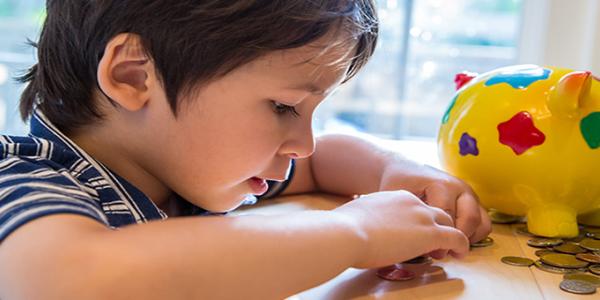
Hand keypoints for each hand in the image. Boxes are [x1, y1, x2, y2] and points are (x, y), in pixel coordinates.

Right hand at [334, 190, 469, 268]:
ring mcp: (423, 217)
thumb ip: (366, 218)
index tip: (416, 233)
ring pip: (450, 223)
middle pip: (438, 212)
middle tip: (439, 242)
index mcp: (396, 196)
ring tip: (452, 250)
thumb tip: (357, 228)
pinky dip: (462, 245)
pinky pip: (457, 238)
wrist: (347, 232)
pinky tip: (461, 253)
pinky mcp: (431, 234)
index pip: (418, 206)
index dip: (420, 221)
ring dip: (453, 236)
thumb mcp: (359, 215)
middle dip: (441, 226)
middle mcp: (413, 202)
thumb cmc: (344, 227)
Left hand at [378, 162, 490, 243]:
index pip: (447, 216)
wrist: (404, 170)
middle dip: (456, 239)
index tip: (425, 246)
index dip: (437, 236)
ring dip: (468, 239)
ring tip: (448, 247)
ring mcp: (469, 194)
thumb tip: (419, 245)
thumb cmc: (399, 183)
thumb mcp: (398, 196)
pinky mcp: (474, 202)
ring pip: (482, 222)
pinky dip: (474, 237)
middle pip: (470, 219)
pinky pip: (484, 224)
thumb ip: (408, 216)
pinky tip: (454, 241)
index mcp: (442, 184)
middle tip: (440, 252)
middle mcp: (460, 188)